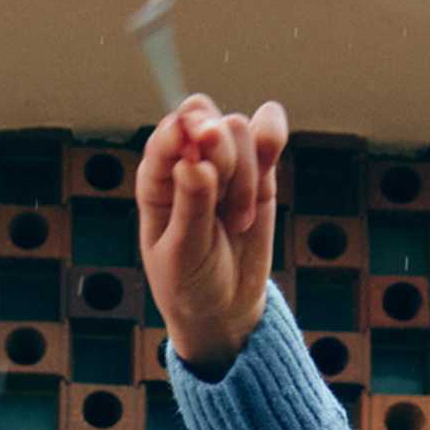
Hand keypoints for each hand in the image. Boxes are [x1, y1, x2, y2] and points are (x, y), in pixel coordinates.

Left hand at [137, 92, 287, 374]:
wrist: (225, 308)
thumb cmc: (190, 283)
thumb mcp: (183, 255)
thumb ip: (190, 206)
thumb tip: (195, 160)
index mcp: (157, 178)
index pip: (168, 134)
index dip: (184, 129)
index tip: (199, 141)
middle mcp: (188, 161)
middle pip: (207, 120)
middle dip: (218, 149)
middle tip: (219, 190)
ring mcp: (225, 163)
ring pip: (240, 130)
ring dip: (244, 176)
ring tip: (237, 222)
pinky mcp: (259, 170)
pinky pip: (268, 132)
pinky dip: (272, 138)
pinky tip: (267, 172)